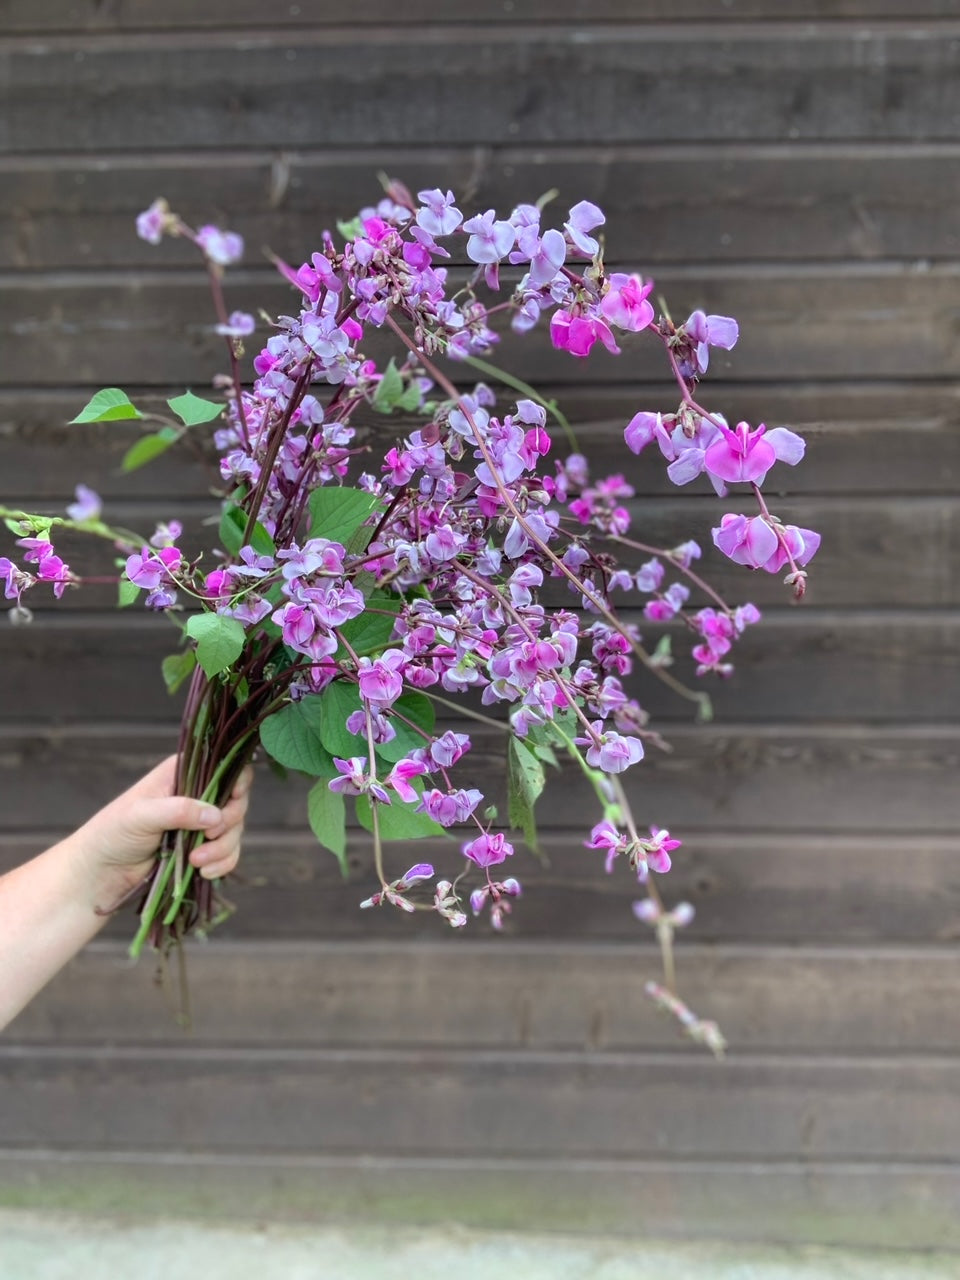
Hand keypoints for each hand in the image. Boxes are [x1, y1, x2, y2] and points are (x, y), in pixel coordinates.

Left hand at [71, 755, 253, 906]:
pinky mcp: (201, 848)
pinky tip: (204, 872)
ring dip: (222, 849)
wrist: (101, 872)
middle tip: (208, 837)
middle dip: (227, 824)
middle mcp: (196, 795)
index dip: (235, 783)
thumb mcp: (142, 815)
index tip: (228, 803)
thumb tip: (215, 815)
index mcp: (182, 774)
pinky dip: (222, 863)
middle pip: (237, 801)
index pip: (224, 767)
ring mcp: (199, 823)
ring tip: (196, 862)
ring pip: (234, 830)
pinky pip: (228, 853)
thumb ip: (179, 810)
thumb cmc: (112, 833)